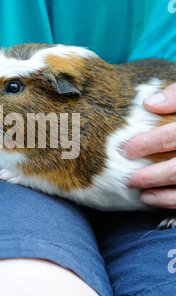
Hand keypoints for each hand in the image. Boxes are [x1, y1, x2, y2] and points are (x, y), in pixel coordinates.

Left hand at [121, 83, 175, 208]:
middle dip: (150, 175)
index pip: (171, 136)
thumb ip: (175, 95)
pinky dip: (171, 200)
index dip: (147, 144)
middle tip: (128, 177)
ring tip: (141, 193)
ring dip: (162, 194)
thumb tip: (149, 104)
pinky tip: (154, 199)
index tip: (125, 150)